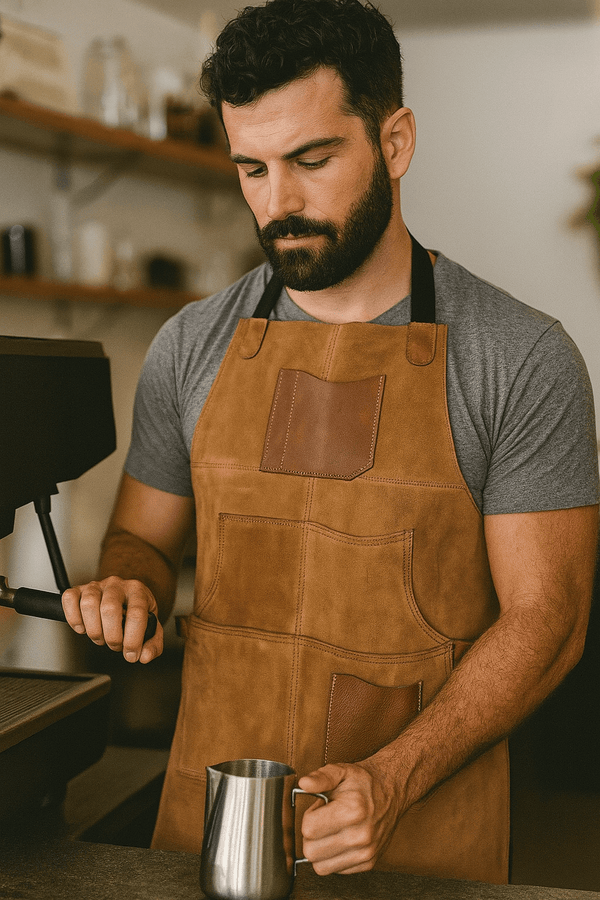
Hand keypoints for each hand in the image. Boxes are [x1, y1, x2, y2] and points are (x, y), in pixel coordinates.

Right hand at [62, 575, 162, 663]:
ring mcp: (97, 585)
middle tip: (115, 645)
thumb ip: (153, 645)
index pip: (136, 613)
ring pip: (89, 604)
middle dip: (111, 636)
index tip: (131, 654)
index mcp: (138, 591)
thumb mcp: (151, 627)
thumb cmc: (136, 611)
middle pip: (109, 609)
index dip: (132, 639)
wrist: (126, 595)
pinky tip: (83, 627)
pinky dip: (73, 617)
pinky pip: (69, 598)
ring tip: (100, 637)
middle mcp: (117, 585)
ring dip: (93, 629)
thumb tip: (145, 656)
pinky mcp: (79, 589)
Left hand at [298, 759, 402, 874]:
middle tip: (323, 820)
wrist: (391, 791)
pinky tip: (341, 839)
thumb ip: (321, 777)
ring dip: (320, 850)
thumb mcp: (341, 771)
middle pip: (311, 852)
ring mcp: (366, 852)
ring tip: (331, 830)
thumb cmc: (363, 782)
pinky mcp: (368, 862)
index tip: (319, 808)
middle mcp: (360, 836)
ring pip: (321, 867)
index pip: (308, 830)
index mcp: (352, 811)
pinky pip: (336, 870)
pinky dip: (333, 857)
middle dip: (310, 836)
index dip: (309, 816)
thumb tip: (304, 783)